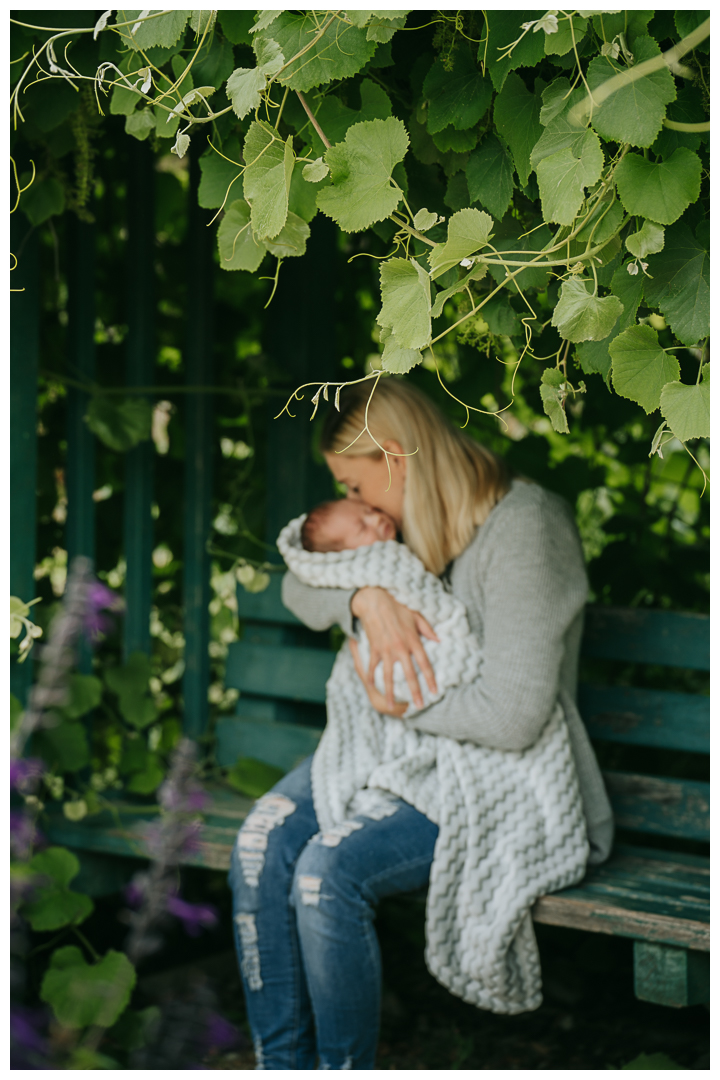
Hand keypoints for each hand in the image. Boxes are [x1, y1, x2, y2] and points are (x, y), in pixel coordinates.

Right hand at [350, 586, 437, 709]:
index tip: (434, 692)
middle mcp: (400, 648)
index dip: (430, 679)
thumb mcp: (416, 616)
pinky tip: (372, 686)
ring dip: (390, 692)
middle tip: (419, 706)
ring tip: (391, 705)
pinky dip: (371, 677)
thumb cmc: (397, 607)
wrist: (375, 601)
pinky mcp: (374, 649)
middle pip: (410, 675)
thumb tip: (439, 640)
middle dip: (415, 692)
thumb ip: (428, 629)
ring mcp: (386, 650)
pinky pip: (372, 666)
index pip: (425, 665)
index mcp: (413, 641)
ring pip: (389, 676)